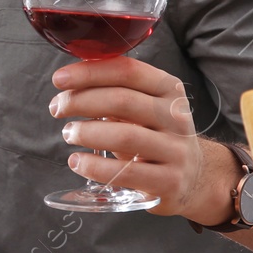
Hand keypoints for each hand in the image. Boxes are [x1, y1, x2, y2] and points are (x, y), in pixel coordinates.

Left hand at [49, 57, 235, 221]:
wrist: (196, 177)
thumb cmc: (155, 135)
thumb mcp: (144, 106)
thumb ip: (114, 90)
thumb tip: (69, 80)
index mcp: (168, 89)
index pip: (128, 71)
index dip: (90, 72)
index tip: (59, 79)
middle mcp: (176, 117)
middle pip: (122, 100)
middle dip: (80, 101)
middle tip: (57, 108)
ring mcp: (176, 151)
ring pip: (124, 136)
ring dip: (86, 132)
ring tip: (68, 133)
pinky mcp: (169, 182)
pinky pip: (125, 173)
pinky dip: (93, 166)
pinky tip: (77, 161)